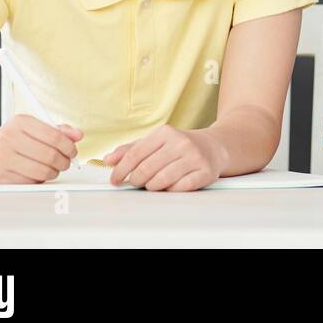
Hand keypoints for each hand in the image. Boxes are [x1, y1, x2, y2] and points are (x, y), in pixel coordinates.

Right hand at [0, 115, 81, 183]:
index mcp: (20, 122)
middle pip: (50, 155)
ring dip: (54, 173)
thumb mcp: (32, 128)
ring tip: (53, 169)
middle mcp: (8, 138)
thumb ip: (57, 130)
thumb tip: (79, 135)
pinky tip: (37, 174)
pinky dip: (39, 180)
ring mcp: (2, 159)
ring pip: (42, 171)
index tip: (72, 151)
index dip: (69, 146)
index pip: (54, 136)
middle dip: (64, 161)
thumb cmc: (10, 139)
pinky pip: (30, 182)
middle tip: (65, 162)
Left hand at [103, 125, 224, 191]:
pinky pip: (180, 188)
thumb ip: (131, 150)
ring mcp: (195, 157)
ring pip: (161, 180)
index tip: (114, 180)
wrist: (214, 147)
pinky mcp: (205, 172)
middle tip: (135, 183)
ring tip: (152, 184)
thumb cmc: (179, 146)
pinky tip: (170, 186)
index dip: (121, 170)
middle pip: (146, 169)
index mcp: (166, 132)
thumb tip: (108, 160)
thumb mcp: (156, 142)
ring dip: (152, 187)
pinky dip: (170, 190)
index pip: (136, 153)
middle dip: (135, 180)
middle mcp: (181, 143)